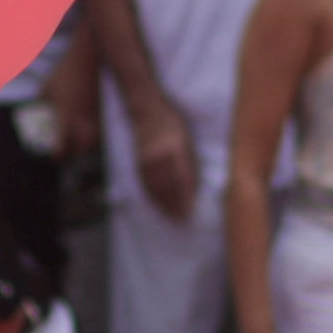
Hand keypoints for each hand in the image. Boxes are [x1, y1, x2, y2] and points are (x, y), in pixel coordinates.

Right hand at [129, 91, 198, 223]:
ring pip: (156, 187)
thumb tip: (193, 188)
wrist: (148, 112)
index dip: (185, 198)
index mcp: (176, 150)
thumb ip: (189, 164)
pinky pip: (145, 182)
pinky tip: (157, 202)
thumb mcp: (186, 141)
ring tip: (170, 216)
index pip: (182, 179)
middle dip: (174, 205)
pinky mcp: (139, 162)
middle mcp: (161, 156)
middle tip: (180, 220)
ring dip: (163, 203)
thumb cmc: (173, 126)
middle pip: (168, 186)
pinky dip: (152, 195)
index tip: (189, 212)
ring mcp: (148, 160)